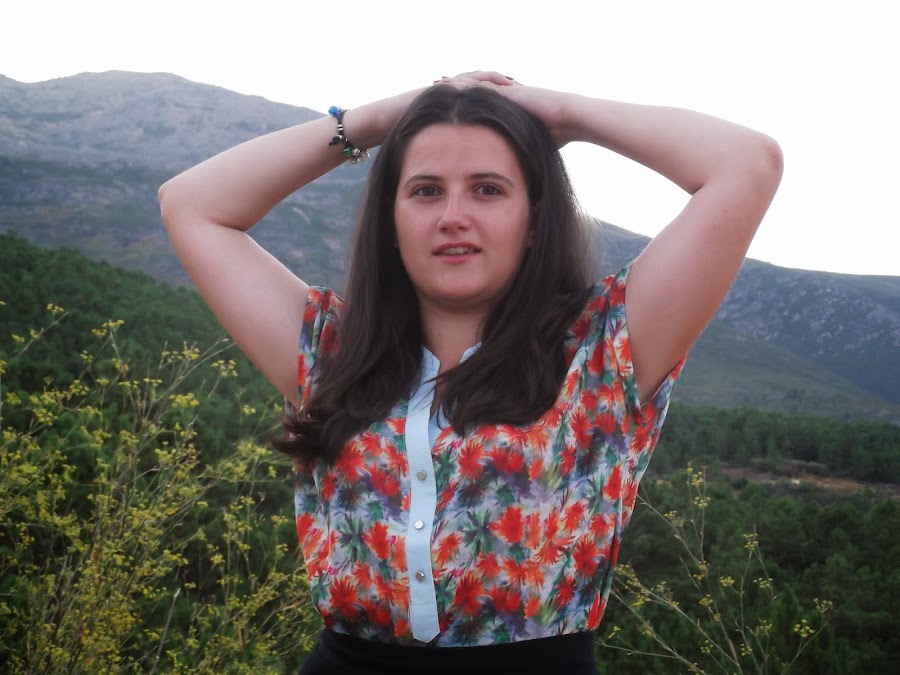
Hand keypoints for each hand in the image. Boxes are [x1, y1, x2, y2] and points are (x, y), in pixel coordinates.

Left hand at [436, 71, 571, 146]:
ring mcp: (506, 91)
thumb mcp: (531, 145)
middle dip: (456, 90)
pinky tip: (450, 83)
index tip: (448, 108)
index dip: (464, 105)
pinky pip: (482, 84)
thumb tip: (518, 176)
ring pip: (475, 84)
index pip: (481, 105)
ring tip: (439, 82)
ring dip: (457, 83)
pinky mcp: (508, 90)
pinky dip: (465, 83)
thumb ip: (522, 153)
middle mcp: (506, 97)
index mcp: (508, 109)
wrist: (567, 120)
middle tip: (436, 89)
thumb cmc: (556, 135)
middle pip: (475, 91)